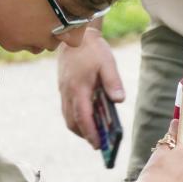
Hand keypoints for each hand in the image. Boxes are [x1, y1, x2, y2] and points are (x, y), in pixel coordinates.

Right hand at [57, 26, 124, 146]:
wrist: (74, 36)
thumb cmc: (93, 49)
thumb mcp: (107, 63)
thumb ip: (113, 82)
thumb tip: (119, 100)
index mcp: (78, 89)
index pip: (83, 117)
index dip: (90, 133)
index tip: (98, 145)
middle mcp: (68, 93)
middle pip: (73, 122)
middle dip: (84, 135)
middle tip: (98, 144)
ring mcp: (63, 92)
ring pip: (68, 117)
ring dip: (79, 128)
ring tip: (94, 134)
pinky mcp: (63, 89)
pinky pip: (67, 110)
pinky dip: (76, 119)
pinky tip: (88, 119)